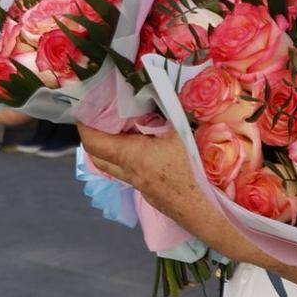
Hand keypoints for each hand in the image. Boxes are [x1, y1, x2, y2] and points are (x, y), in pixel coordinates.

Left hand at [79, 125, 260, 265]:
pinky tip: (148, 147)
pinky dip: (130, 158)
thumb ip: (169, 107)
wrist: (212, 214)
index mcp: (132, 157)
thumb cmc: (198, 171)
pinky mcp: (152, 195)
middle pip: (98, 157)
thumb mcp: (184, 131)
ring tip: (125, 127)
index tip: (85, 107)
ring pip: (115, 168)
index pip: (94, 142)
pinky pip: (132, 174)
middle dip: (94, 136)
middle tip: (102, 115)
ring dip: (113, 149)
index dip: (84, 123)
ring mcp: (141, 188)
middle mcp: (131, 174)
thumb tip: (160, 82)